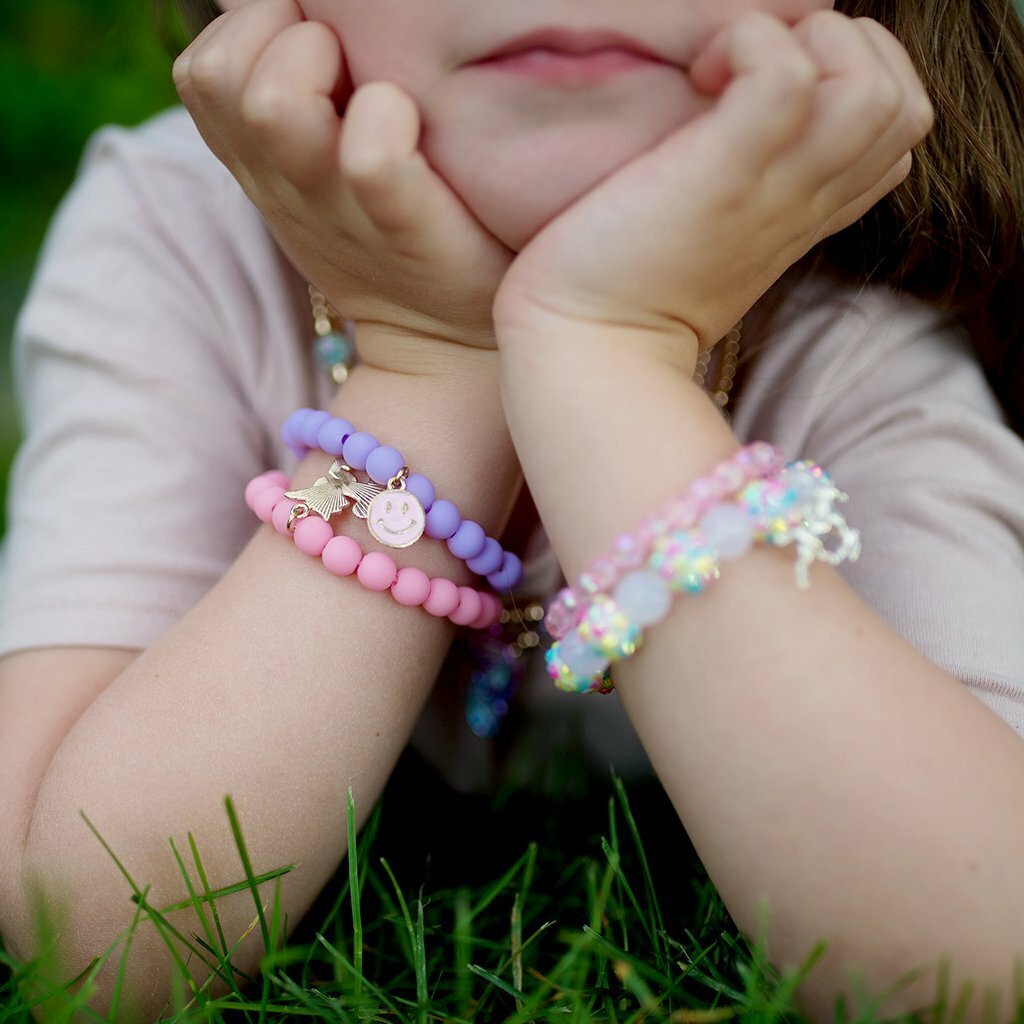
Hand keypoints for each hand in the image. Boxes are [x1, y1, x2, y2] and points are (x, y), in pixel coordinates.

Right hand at [172, 0, 512, 353]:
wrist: (448, 340)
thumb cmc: (397, 230)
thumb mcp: (327, 173)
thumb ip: (300, 102)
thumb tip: (300, 21)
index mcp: (265, 167)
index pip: (203, 72)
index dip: (250, 34)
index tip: (315, 45)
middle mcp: (288, 185)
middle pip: (216, 74)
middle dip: (279, 32)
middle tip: (342, 58)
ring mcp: (341, 209)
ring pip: (271, 103)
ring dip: (317, 60)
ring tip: (370, 82)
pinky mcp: (405, 228)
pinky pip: (369, 157)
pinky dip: (386, 116)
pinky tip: (411, 121)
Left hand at [493, 11, 933, 354]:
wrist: (586, 349)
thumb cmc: (624, 291)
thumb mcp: (708, 239)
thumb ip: (746, 190)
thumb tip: (729, 128)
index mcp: (803, 215)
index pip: (895, 137)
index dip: (860, 81)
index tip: (773, 90)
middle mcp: (803, 201)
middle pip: (906, 106)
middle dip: (850, 50)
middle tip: (754, 71)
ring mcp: (773, 190)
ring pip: (874, 87)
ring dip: (810, 42)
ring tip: (726, 68)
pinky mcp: (726, 175)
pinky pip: (785, 74)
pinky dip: (751, 43)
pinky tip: (699, 74)